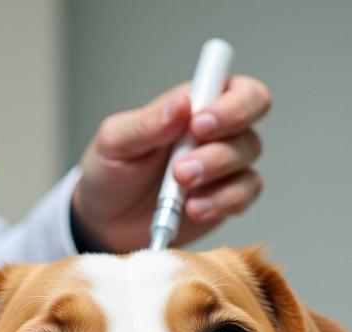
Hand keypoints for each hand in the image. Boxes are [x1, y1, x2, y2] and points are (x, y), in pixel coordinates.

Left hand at [71, 76, 271, 250]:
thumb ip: (146, 124)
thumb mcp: (114, 143)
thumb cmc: (110, 173)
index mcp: (195, 105)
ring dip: (215, 177)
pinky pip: (243, 196)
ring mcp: (224, 168)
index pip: (238, 90)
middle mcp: (217, 133)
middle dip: (218, 150)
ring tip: (181, 192)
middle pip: (248, 126)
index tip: (199, 126)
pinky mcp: (224, 200)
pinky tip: (193, 209)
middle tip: (180, 170)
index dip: (231, 105)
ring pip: (246, 162)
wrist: (104, 222)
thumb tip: (180, 105)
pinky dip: (221, 203)